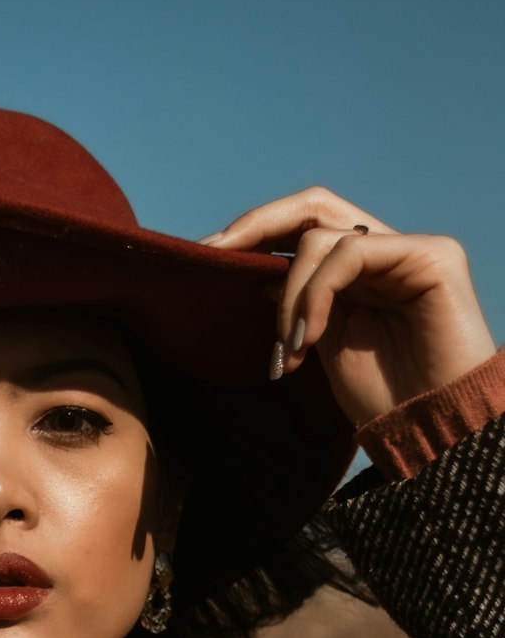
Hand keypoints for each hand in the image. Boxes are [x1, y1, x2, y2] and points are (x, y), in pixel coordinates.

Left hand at [200, 186, 496, 424]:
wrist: (432, 430)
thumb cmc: (383, 399)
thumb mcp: (322, 344)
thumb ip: (298, 305)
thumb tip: (256, 273)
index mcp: (361, 269)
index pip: (305, 226)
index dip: (256, 232)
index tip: (206, 256)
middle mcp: (385, 250)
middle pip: (314, 207)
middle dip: (256, 225)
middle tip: (214, 254)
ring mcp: (409, 249)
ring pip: (322, 237)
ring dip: (290, 295)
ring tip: (289, 349)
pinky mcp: (431, 255)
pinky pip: (349, 254)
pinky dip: (316, 295)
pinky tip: (308, 340)